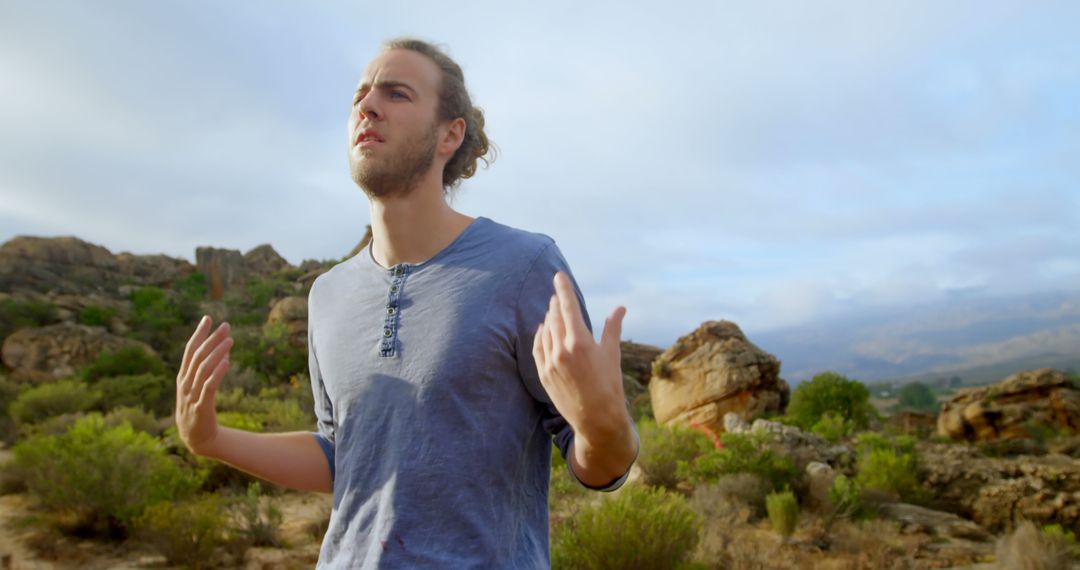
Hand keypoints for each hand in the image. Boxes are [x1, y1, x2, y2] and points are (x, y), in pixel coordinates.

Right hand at [175, 315, 232, 455]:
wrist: (196, 438)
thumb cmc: (199, 409)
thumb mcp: (201, 387)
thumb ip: (210, 369)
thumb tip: (224, 351)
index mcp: (183, 377)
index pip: (190, 350)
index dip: (199, 333)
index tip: (208, 318)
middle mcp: (186, 384)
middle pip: (199, 357)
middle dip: (212, 339)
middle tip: (226, 326)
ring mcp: (192, 395)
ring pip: (204, 369)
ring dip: (217, 352)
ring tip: (230, 340)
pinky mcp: (201, 407)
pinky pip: (209, 387)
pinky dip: (217, 373)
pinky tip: (227, 362)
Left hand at [531, 272, 627, 437]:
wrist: (596, 418)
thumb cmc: (609, 385)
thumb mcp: (612, 354)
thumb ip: (612, 328)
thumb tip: (620, 308)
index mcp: (580, 341)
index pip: (568, 306)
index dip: (563, 288)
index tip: (558, 275)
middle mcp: (561, 350)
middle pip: (555, 316)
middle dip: (557, 303)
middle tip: (559, 294)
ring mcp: (550, 362)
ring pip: (545, 330)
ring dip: (549, 318)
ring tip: (554, 310)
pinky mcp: (543, 374)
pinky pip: (538, 347)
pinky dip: (540, 335)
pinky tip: (543, 329)